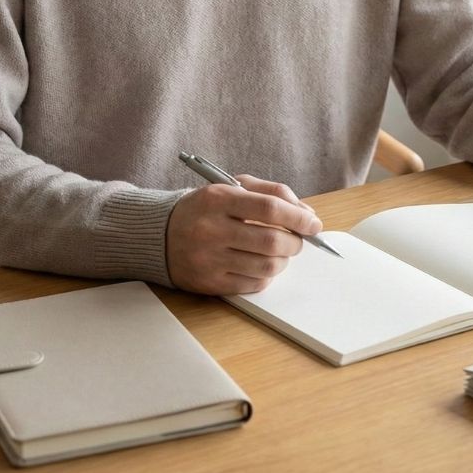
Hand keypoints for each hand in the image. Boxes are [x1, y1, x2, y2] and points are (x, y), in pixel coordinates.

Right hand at [166, 174, 320, 294]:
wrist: (159, 235)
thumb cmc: (205, 209)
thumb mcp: (233, 187)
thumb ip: (272, 193)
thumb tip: (307, 213)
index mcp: (218, 199)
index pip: (270, 208)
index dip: (299, 217)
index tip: (313, 223)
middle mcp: (211, 230)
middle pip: (272, 241)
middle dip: (296, 242)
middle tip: (297, 240)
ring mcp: (209, 259)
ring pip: (267, 267)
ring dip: (283, 260)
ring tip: (279, 252)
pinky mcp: (209, 283)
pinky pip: (253, 285)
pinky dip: (265, 276)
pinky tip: (258, 264)